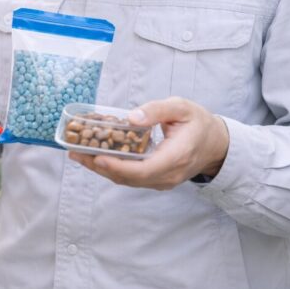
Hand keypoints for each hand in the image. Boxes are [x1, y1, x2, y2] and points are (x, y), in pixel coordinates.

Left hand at [69, 97, 229, 189]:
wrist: (215, 143)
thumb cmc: (197, 123)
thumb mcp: (181, 107)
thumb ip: (157, 110)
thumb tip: (132, 118)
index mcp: (176, 156)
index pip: (144, 170)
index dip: (118, 166)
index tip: (96, 157)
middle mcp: (168, 174)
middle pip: (129, 178)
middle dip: (99, 166)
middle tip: (75, 153)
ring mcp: (162, 180)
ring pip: (127, 180)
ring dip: (100, 169)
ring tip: (77, 154)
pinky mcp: (156, 179)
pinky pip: (130, 178)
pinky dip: (111, 169)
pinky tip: (94, 157)